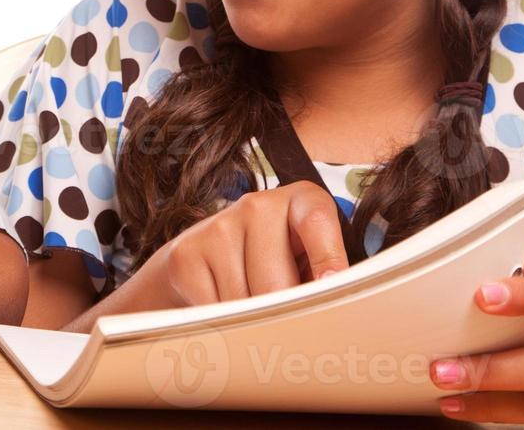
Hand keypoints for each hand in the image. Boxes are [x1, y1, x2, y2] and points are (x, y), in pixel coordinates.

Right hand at [134, 180, 350, 306]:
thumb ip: (325, 277)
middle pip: (278, 282)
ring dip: (253, 321)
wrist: (209, 257)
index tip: (331, 288)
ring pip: (246, 301)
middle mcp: (258, 204)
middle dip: (284, 315)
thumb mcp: (308, 259)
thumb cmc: (276, 262)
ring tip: (254, 308)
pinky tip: (225, 305)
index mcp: (300, 200)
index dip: (327, 258)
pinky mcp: (187, 253)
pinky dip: (223, 321)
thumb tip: (337, 311)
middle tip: (287, 323)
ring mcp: (219, 226)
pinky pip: (215, 309)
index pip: (316, 221)